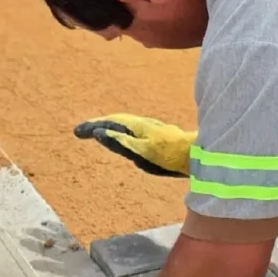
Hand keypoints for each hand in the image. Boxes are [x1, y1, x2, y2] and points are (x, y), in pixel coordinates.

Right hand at [75, 113, 196, 176]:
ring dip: (109, 126)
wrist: (200, 155)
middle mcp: (143, 124)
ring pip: (125, 124)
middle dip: (97, 125)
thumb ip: (121, 142)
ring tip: (97, 131)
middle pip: (116, 121)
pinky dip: (121, 131)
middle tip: (82, 131)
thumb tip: (99, 132)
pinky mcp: (159, 135)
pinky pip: (133, 129)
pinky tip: (125, 137)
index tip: (77, 131)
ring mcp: (152, 128)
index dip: (92, 126)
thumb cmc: (170, 155)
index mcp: (136, 126)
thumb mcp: (142, 151)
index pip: (108, 122)